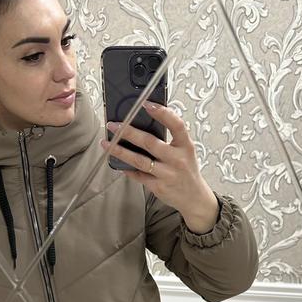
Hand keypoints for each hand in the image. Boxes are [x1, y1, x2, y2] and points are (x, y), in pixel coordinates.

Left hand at [100, 101, 218, 226]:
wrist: (194, 198)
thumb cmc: (187, 170)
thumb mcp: (186, 151)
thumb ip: (171, 138)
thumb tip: (145, 122)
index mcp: (185, 146)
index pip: (176, 125)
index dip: (162, 113)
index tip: (146, 104)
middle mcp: (176, 159)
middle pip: (149, 142)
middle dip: (128, 132)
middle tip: (113, 125)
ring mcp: (167, 174)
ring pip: (139, 160)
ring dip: (120, 151)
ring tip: (106, 143)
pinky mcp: (158, 187)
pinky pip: (138, 175)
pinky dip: (126, 168)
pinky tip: (116, 161)